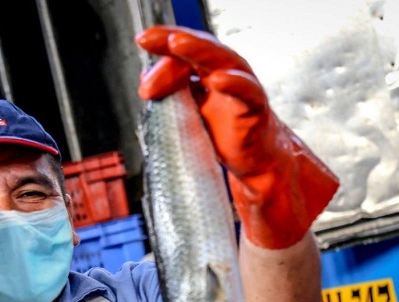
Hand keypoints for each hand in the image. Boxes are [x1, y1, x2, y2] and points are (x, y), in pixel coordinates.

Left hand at [136, 26, 338, 248]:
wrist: (255, 164)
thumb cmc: (224, 134)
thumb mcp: (187, 113)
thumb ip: (170, 95)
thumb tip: (145, 82)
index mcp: (208, 72)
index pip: (183, 51)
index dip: (162, 44)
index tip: (142, 41)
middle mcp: (227, 73)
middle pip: (201, 47)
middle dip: (173, 40)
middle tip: (148, 39)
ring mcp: (242, 89)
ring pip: (224, 60)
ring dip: (199, 50)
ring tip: (176, 44)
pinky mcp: (256, 109)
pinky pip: (248, 92)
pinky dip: (233, 84)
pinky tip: (217, 80)